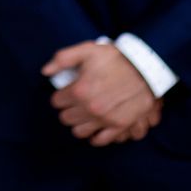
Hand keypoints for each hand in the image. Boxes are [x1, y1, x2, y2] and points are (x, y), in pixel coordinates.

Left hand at [42, 41, 161, 145]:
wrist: (145, 68)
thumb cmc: (115, 57)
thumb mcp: (87, 50)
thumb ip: (62, 59)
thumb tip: (45, 71)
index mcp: (79, 90)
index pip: (56, 101)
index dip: (60, 95)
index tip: (66, 91)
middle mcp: (90, 108)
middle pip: (65, 118)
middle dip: (67, 109)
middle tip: (74, 101)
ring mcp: (105, 119)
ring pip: (79, 131)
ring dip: (79, 123)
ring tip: (84, 113)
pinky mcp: (119, 126)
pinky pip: (100, 140)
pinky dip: (95, 136)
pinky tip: (95, 127)